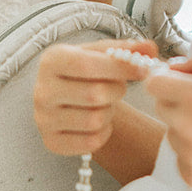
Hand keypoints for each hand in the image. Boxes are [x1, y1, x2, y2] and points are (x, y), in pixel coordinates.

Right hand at [33, 38, 157, 154]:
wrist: (67, 98)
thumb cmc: (86, 72)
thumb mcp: (102, 54)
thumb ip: (126, 49)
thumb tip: (150, 48)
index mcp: (51, 60)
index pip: (87, 66)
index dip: (119, 68)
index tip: (142, 69)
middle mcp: (41, 90)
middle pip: (94, 94)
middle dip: (116, 91)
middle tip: (118, 87)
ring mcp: (43, 119)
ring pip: (95, 120)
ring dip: (109, 112)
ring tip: (104, 104)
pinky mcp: (51, 142)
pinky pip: (91, 142)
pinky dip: (103, 133)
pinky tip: (98, 122)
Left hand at [145, 52, 191, 190]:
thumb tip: (173, 66)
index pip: (154, 83)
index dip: (165, 80)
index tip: (180, 84)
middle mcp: (189, 125)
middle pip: (160, 107)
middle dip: (177, 103)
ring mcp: (190, 155)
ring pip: (171, 134)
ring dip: (187, 130)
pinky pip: (182, 159)